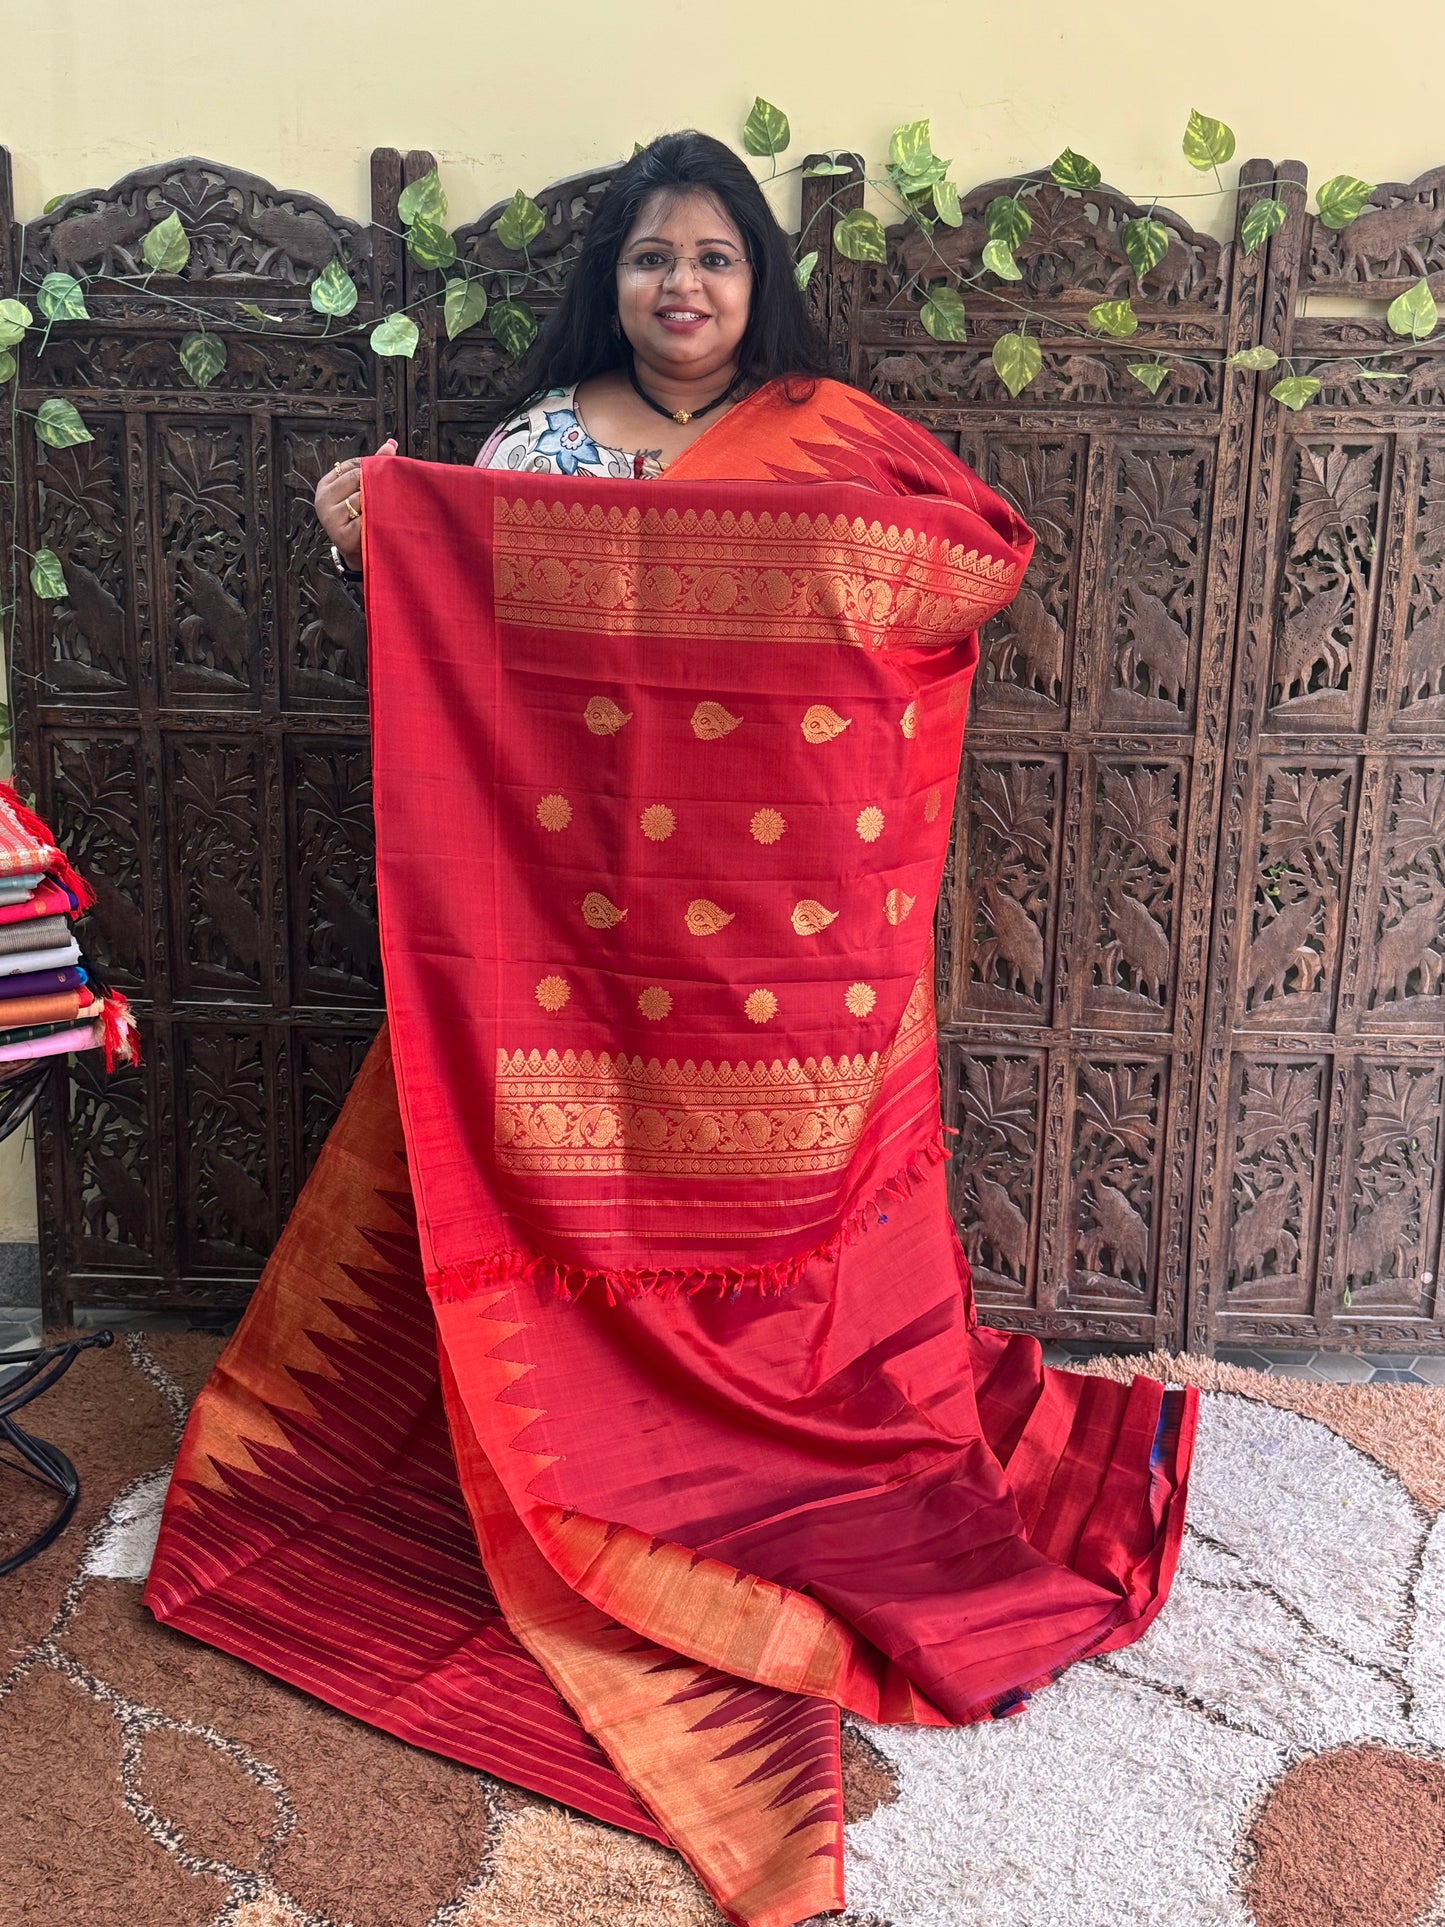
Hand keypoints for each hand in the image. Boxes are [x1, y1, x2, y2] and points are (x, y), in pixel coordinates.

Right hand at [314, 438, 397, 568]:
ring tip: (392, 506)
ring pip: (364, 497)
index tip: (386, 477)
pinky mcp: (342, 536)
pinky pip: (368, 518)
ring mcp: (330, 518)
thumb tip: (392, 443)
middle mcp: (323, 500)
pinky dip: (379, 518)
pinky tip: (386, 521)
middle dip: (378, 482)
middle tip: (395, 490)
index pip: (353, 465)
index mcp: (325, 485)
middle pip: (358, 478)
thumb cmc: (362, 518)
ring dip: (381, 501)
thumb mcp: (363, 490)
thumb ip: (375, 466)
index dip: (374, 469)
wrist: (361, 554)